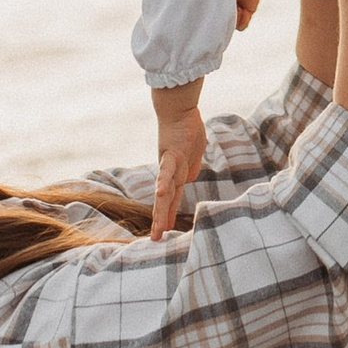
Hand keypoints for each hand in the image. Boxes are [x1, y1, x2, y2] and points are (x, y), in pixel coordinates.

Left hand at [151, 90, 206, 235]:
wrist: (177, 108)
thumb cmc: (186, 129)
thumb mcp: (192, 154)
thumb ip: (190, 168)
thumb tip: (188, 180)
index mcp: (174, 173)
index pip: (171, 197)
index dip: (167, 214)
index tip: (163, 232)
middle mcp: (169, 171)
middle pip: (165, 200)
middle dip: (161, 220)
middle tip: (155, 239)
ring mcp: (169, 164)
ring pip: (167, 191)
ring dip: (162, 210)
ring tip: (159, 228)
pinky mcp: (171, 154)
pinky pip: (168, 170)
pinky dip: (163, 183)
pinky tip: (159, 195)